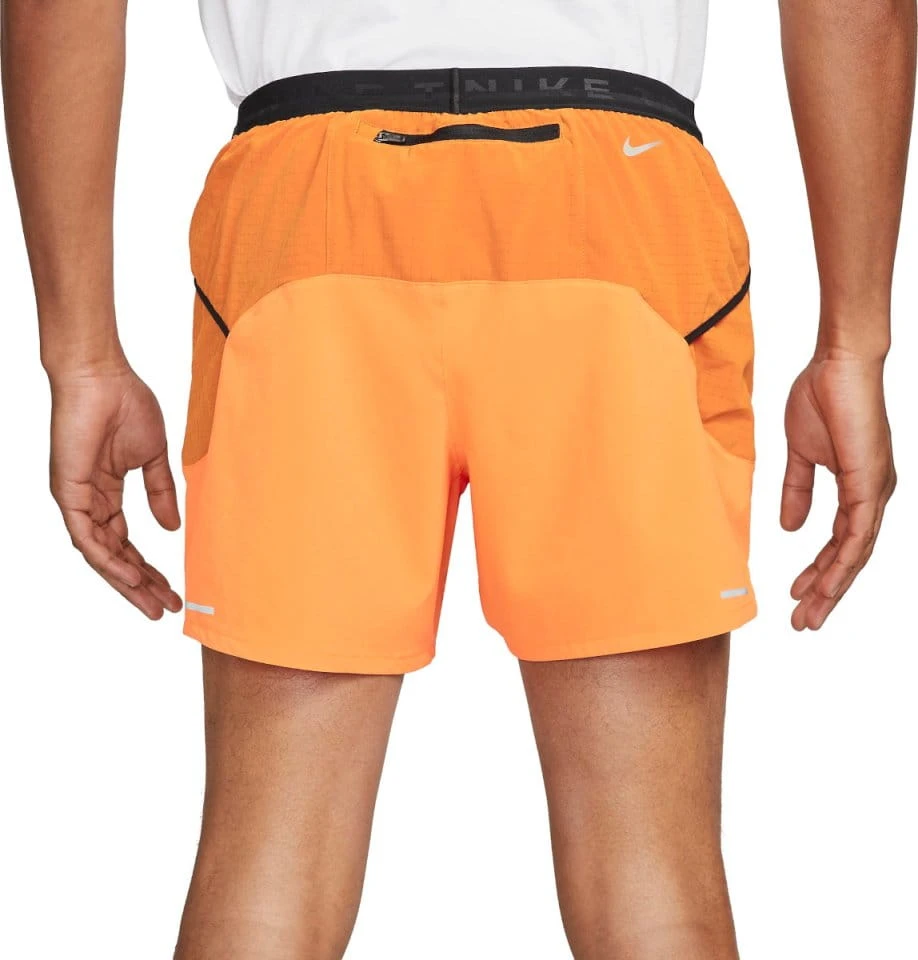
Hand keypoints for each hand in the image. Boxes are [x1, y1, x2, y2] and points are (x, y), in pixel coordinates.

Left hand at [49, 360, 182, 618]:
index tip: (173, 590)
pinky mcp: (69, 493)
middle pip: (115, 557)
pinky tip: (131, 577)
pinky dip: (108, 560)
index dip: (149, 569)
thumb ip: (160, 493)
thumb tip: (171, 528)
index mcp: (106, 493)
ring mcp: (77, 500)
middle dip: (141, 585)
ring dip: (126, 581)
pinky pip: (87, 537)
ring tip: (153, 602)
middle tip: (165, 608)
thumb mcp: (153, 457)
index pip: (127, 543)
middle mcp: (88, 502)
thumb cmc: (125, 403)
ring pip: (100, 555)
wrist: (102, 375)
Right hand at [781, 349, 895, 629]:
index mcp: (859, 488)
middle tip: (804, 621)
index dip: (819, 571)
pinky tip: (826, 584)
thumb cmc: (821, 396)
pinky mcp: (870, 483)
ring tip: (809, 614)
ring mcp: (876, 491)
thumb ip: (797, 491)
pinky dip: (842, 562)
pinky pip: (858, 534)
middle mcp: (874, 495)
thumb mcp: (801, 454)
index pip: (840, 542)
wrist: (839, 363)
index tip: (796, 594)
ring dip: (832, 587)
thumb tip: (790, 528)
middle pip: (851, 557)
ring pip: (857, 553)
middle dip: (826, 592)